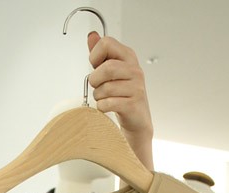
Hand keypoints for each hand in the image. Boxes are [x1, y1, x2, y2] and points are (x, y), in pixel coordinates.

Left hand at [87, 32, 153, 169]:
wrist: (137, 119)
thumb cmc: (121, 93)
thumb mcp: (111, 70)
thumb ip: (101, 53)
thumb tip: (92, 35)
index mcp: (128, 56)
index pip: (106, 43)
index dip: (94, 56)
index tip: (95, 67)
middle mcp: (135, 69)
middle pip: (106, 68)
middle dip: (95, 80)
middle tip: (97, 86)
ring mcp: (136, 87)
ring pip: (106, 88)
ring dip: (98, 96)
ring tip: (103, 98)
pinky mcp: (133, 104)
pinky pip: (108, 103)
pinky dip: (102, 107)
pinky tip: (106, 107)